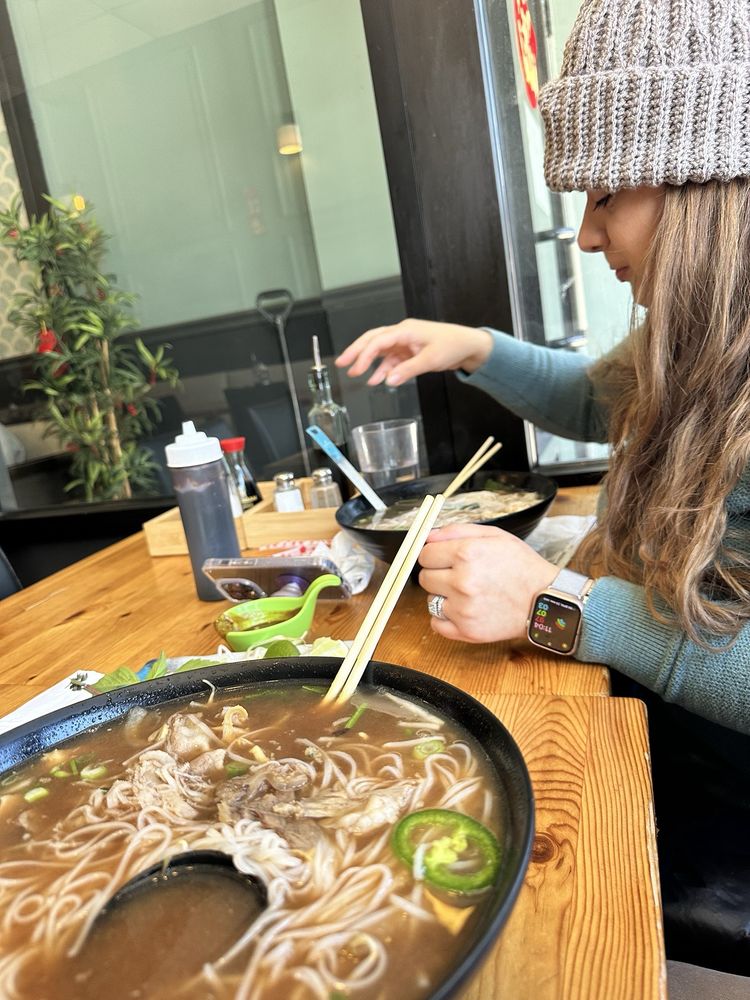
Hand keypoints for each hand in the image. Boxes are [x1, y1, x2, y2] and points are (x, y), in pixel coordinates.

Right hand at [335, 318, 492, 386]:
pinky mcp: (409, 351)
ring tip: (354, 373)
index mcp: (405, 330)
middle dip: (356, 352)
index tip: (355, 368)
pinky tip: (377, 380)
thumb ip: (408, 370)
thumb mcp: (430, 360)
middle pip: (373, 340)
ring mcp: (405, 342)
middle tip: (341, 362)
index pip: (378, 341)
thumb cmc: (453, 345)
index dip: (364, 355)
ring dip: (368, 362)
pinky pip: (391, 360)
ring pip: (380, 351)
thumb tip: (389, 380)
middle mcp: (402, 333)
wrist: (468, 346)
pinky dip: (383, 369)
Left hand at [418, 523, 557, 643]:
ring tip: (467, 594)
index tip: (444, 559)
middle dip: (438, 575)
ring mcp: (463, 609)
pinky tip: (463, 610)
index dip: (434, 555)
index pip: (425, 554)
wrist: (544, 600)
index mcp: (467, 554)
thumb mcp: (495, 536)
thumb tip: (428, 536)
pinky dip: (445, 618)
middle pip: (424, 578)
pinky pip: (436, 623)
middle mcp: (462, 581)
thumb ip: (457, 531)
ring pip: (430, 600)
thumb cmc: (521, 566)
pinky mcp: (466, 631)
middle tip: (459, 576)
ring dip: (443, 597)